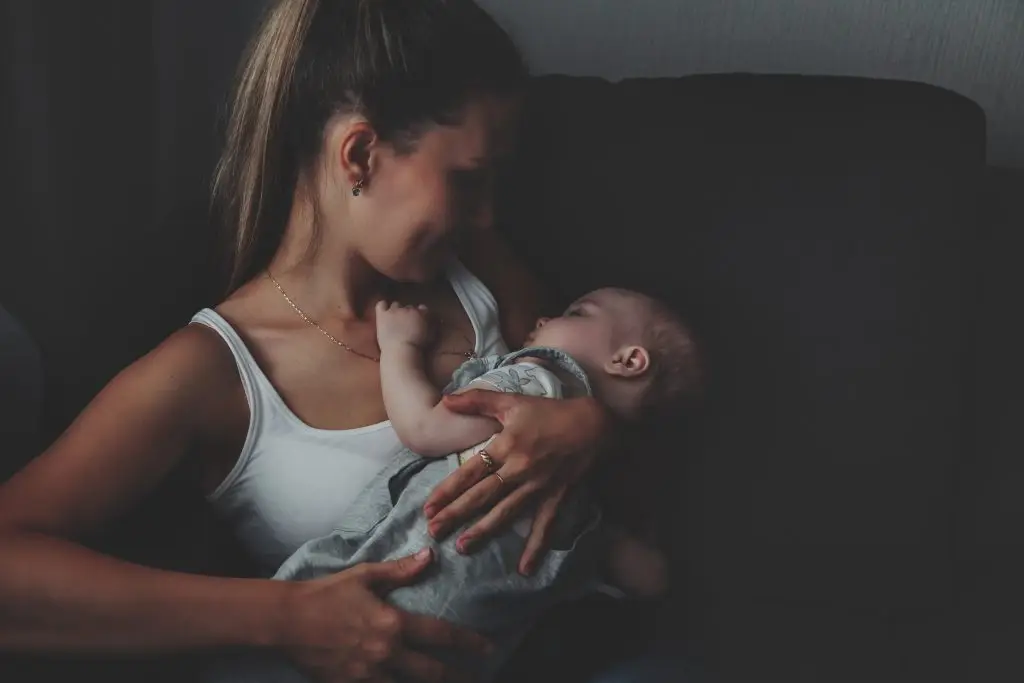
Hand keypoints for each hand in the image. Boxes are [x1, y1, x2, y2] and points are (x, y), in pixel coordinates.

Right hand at [279, 548, 490, 681]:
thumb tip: (430, 556)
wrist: (286, 621)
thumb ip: (401, 570)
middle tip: (473, 678)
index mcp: (393, 624)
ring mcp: (368, 674)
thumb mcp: (365, 576)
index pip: (441, 636)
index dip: (468, 643)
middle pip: (431, 673)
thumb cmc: (326, 593)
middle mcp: (386, 653)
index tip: (487, 648)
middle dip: (455, 676)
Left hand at [375, 301, 432, 351]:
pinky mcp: (383, 315)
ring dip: (396, 310)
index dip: (420, 314)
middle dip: (408, 313)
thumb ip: (429, 325)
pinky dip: (383, 306)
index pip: (422, 308)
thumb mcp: (429, 336)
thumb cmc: (417, 347)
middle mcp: (408, 309)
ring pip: (396, 305)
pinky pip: (381, 305)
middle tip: (406, 323)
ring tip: (395, 319)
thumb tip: (427, 320)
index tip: (418, 321)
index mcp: (421, 314)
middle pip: (409, 307)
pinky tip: (383, 311)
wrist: (400, 351)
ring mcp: (394, 311)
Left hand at [423, 392, 611, 574]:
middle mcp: (518, 469)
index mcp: (505, 446)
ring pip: (505, 512)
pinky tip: (524, 569)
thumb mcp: (512, 401)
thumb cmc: (550, 411)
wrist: (593, 424)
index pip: (470, 472)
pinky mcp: (556, 496)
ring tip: (463, 547)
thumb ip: (476, 401)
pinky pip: (544, 525)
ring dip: (483, 531)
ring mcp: (537, 485)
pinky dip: (535, 547)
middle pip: (481, 495)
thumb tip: (445, 399)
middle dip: (456, 514)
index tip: (428, 506)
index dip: (448, 490)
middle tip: (433, 531)